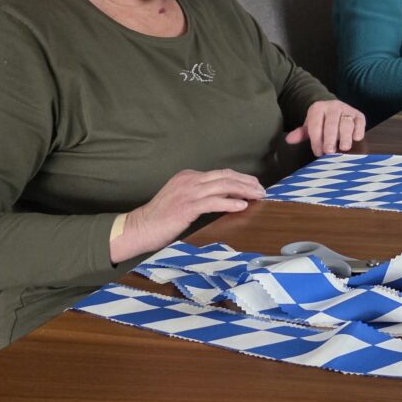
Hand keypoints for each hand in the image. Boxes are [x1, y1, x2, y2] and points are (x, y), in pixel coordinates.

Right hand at [113, 169, 264, 262]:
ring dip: (244, 190)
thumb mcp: (183, 200)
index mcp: (188, 177)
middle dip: (247, 182)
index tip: (254, 185)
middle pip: (225, 176)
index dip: (240, 178)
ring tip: (258, 196)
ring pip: (223, 186)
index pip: (221, 174)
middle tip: (261, 190)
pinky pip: (213, 202)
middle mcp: (189, 180)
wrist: (139, 228)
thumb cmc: (161, 218)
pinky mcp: (186, 207)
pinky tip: (242, 205)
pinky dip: (230, 203)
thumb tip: (227, 198)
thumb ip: (202, 196)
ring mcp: (188, 192)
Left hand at [285, 100, 366, 155]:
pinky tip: (356, 138)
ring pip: (346, 123)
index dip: (316, 140)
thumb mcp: (309, 126)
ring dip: (345, 136)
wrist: (334, 109)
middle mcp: (333, 106)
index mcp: (318, 108)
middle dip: (330, 138)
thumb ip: (300, 133)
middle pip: (331, 124)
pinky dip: (359, 130)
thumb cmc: (321, 122)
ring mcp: (347, 109)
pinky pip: (360, 121)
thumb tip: (289, 140)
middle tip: (329, 152)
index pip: (316, 125)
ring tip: (344, 147)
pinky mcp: (358, 115)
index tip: (318, 152)